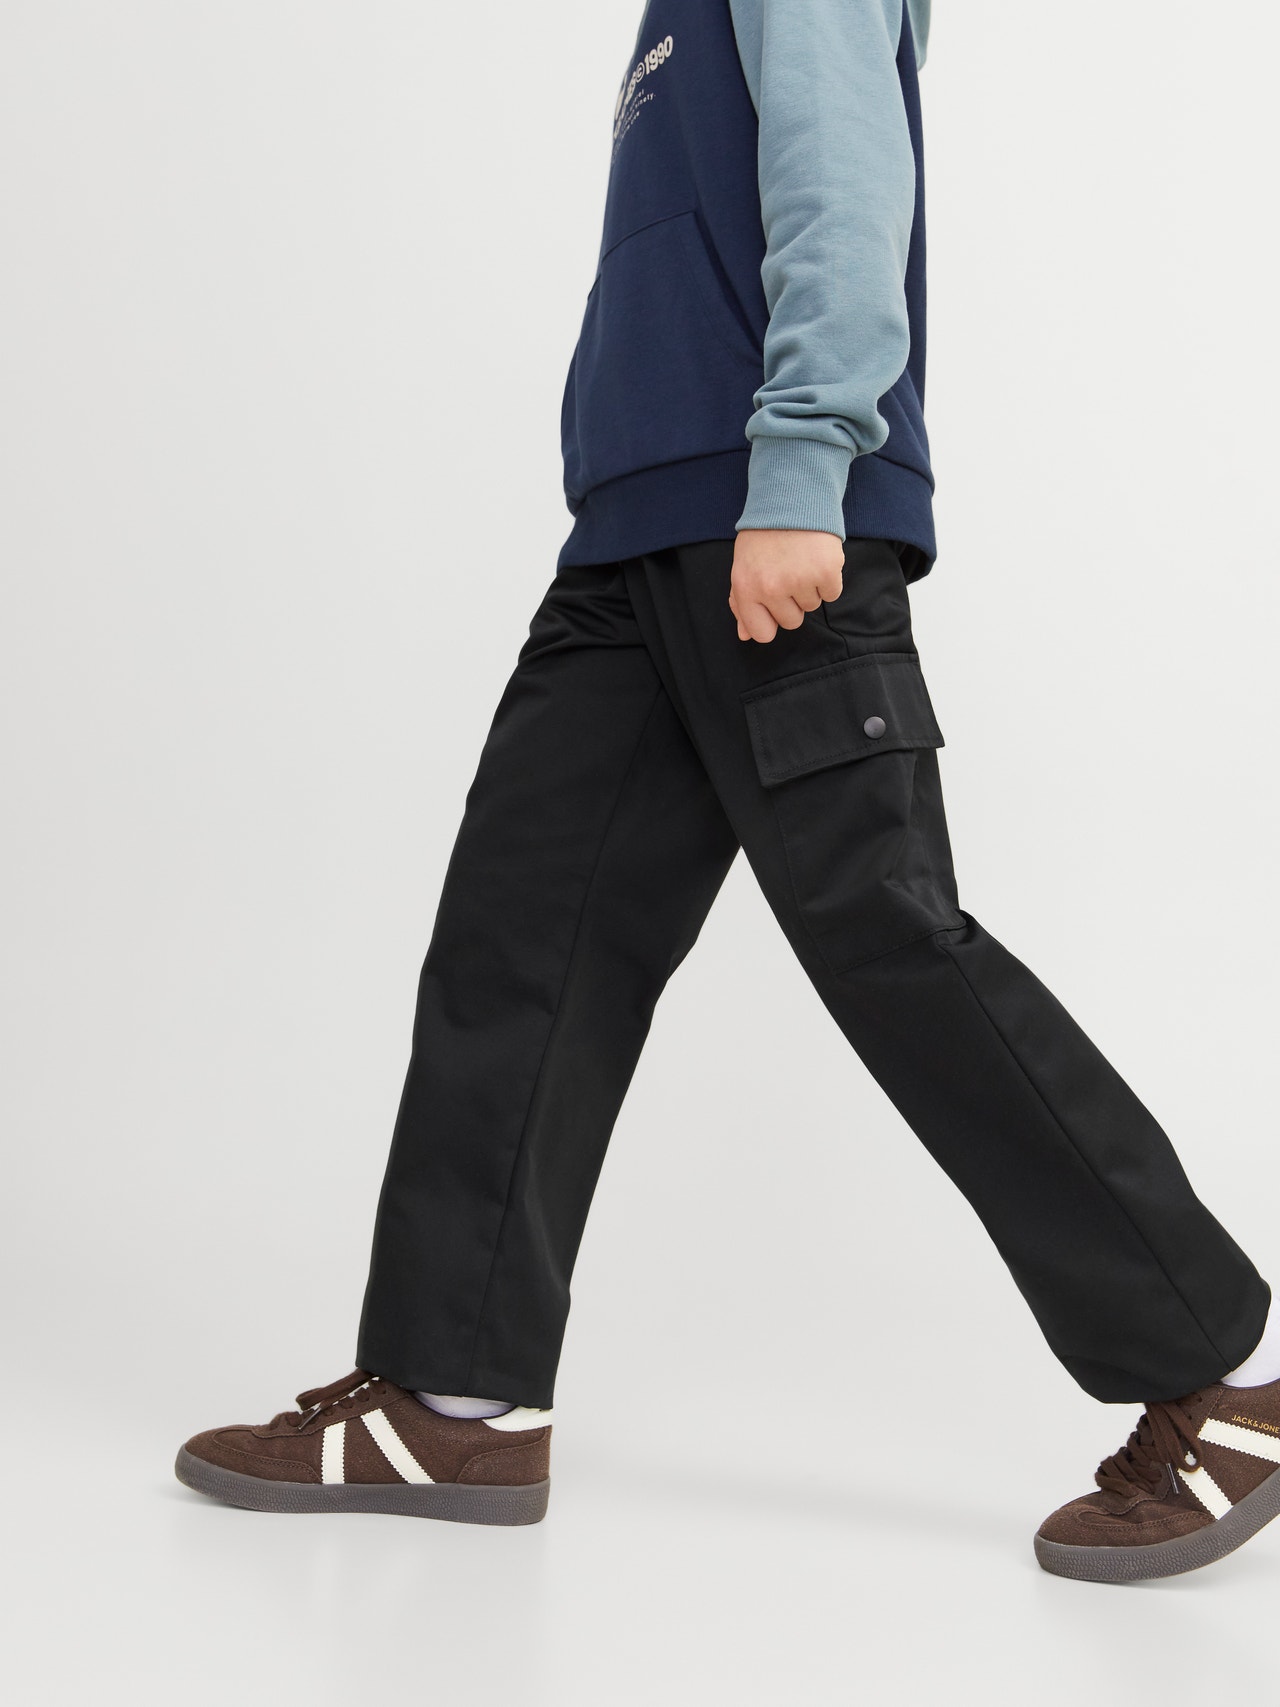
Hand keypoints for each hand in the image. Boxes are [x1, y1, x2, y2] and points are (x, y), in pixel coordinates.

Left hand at [728, 528, 844, 642]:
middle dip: (792, 602)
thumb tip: (745, 635)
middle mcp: (771, 588)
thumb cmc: (764, 535)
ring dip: (810, 587)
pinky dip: (829, 579)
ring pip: (812, 606)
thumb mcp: (743, 566)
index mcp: (746, 589)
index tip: (774, 605)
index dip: (771, 621)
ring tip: (801, 560)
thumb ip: (742, 603)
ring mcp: (800, 581)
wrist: (791, 497)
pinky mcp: (826, 571)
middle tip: (789, 572)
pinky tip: (817, 558)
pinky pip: (832, 594)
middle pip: (792, 621)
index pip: (762, 634)